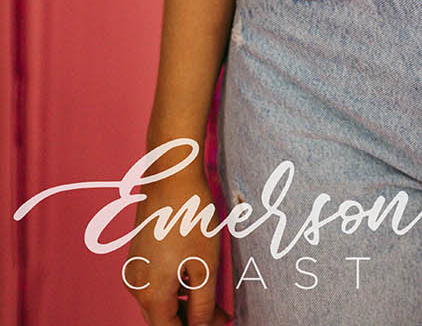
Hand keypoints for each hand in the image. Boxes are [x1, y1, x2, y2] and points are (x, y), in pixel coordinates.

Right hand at [123, 169, 232, 324]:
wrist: (171, 175)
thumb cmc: (190, 216)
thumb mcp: (205, 265)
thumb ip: (203, 305)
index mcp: (150, 294)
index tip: (217, 323)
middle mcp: (136, 286)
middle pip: (162, 319)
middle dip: (190, 319)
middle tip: (220, 314)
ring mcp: (134, 269)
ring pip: (159, 300)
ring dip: (184, 303)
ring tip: (212, 294)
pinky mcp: (138, 254)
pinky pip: (155, 282)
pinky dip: (174, 285)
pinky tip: (195, 272)